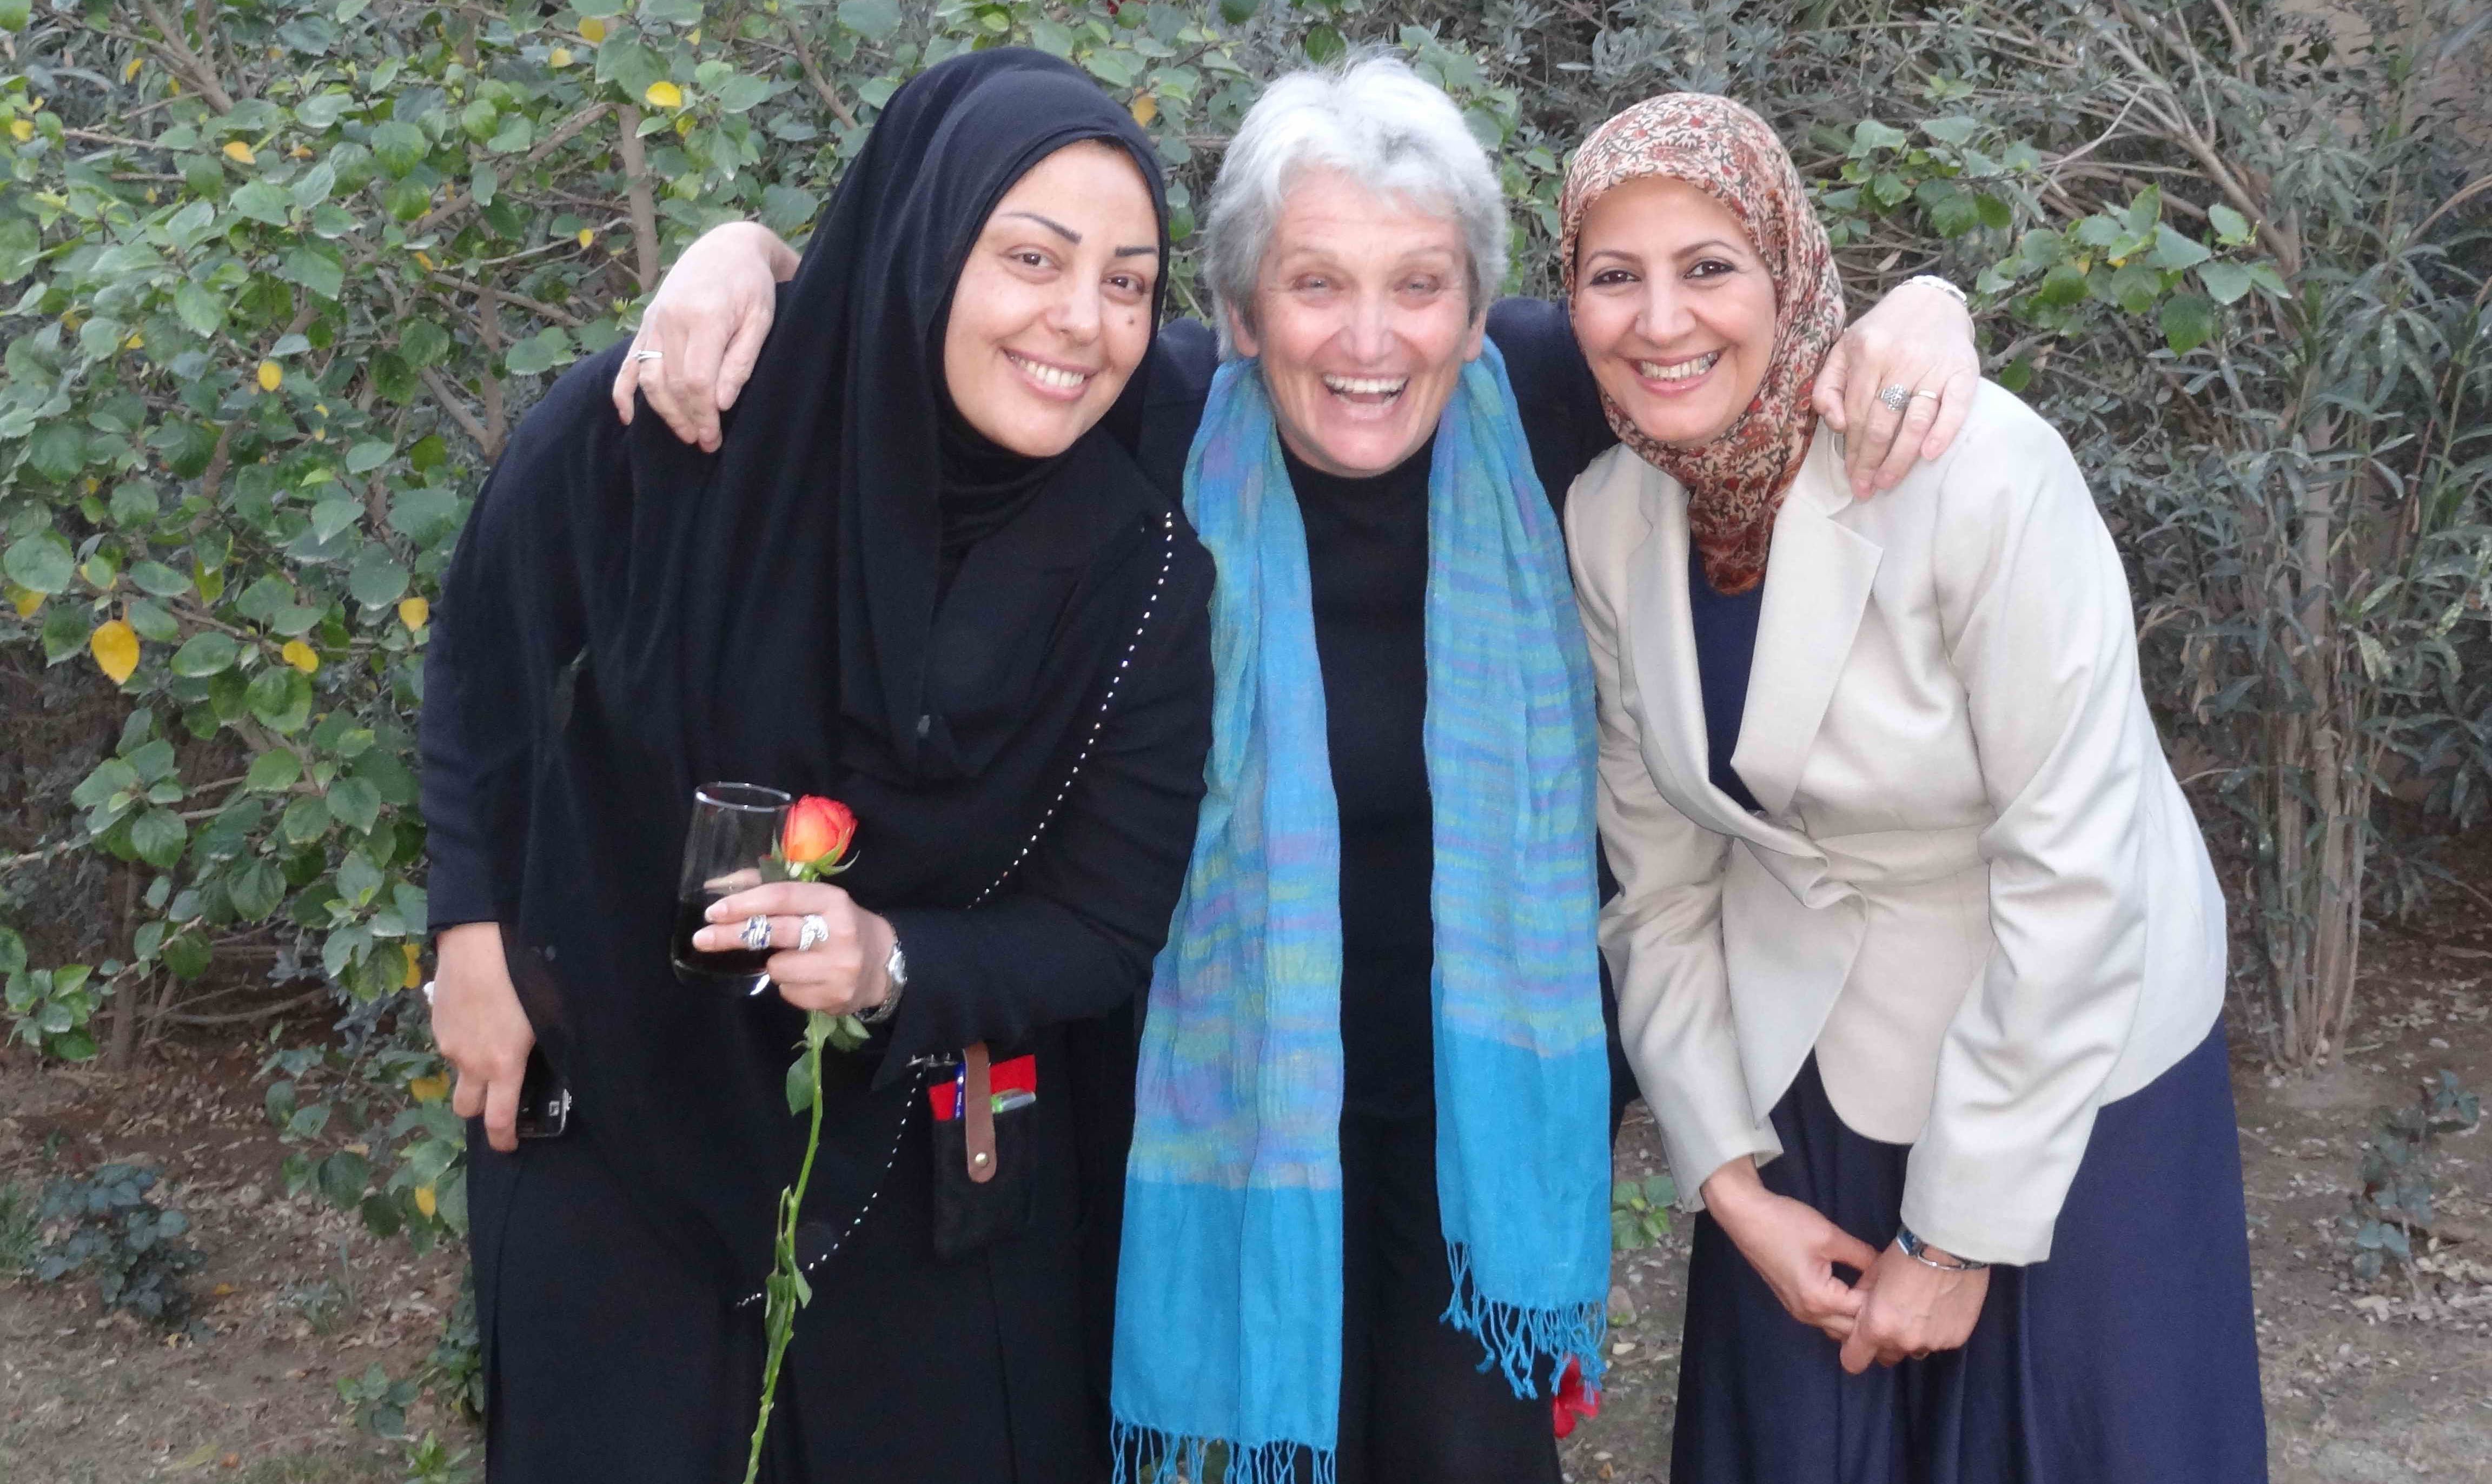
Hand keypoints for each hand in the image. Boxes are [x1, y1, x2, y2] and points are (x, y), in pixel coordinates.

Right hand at [430, 922, 535, 1153]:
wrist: (477, 941)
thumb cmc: (523, 976)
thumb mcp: (550, 1016)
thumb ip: (550, 1048)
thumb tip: (555, 1063)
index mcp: (502, 1065)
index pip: (498, 1119)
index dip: (503, 1139)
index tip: (508, 1145)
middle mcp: (469, 1061)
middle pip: (466, 1106)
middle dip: (480, 1108)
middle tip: (497, 1094)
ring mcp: (448, 1042)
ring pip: (459, 1069)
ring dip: (473, 1066)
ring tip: (494, 1037)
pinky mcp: (436, 1021)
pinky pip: (451, 1041)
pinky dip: (464, 1039)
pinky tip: (480, 1013)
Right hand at [611, 221, 798, 451]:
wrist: (725, 247)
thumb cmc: (751, 286)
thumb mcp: (760, 320)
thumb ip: (741, 361)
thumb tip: (722, 403)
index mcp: (704, 318)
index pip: (697, 381)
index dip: (704, 415)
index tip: (714, 439)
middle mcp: (671, 320)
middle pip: (672, 384)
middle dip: (687, 419)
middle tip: (705, 443)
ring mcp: (654, 321)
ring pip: (648, 377)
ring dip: (663, 411)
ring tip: (684, 433)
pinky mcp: (645, 323)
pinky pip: (627, 362)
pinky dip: (622, 391)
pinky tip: (627, 416)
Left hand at [696, 880, 896, 1017]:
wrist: (884, 964)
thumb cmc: (839, 925)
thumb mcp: (816, 900)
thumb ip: (772, 890)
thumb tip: (720, 886)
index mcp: (833, 901)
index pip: (782, 897)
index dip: (744, 903)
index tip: (713, 911)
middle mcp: (839, 933)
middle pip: (774, 931)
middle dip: (732, 935)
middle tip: (702, 938)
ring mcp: (839, 968)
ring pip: (778, 968)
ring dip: (774, 965)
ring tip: (794, 960)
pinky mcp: (835, 997)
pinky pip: (788, 993)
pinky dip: (789, 986)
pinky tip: (808, 978)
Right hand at [1701, 1157, 1881, 1342]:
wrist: (1746, 1216)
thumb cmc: (1786, 1224)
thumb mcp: (1830, 1236)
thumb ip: (1862, 1256)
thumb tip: (1885, 1268)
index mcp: (1819, 1300)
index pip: (1863, 1312)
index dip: (1884, 1300)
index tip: (1902, 1286)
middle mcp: (1808, 1314)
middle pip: (1852, 1331)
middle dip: (1874, 1319)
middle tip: (1896, 1300)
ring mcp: (1799, 1311)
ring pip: (1838, 1328)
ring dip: (1858, 1320)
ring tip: (1879, 1300)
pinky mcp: (1794, 1302)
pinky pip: (1826, 1319)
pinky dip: (1843, 1314)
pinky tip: (1857, 1296)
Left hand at [1814, 279, 1980, 498]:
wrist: (1932, 301)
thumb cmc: (1883, 332)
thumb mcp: (1844, 349)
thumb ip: (1828, 384)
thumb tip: (1833, 423)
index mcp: (1866, 352)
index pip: (1855, 413)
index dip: (1851, 448)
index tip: (1850, 475)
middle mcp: (1898, 358)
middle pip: (1881, 422)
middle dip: (1870, 461)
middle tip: (1865, 489)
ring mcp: (1932, 365)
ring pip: (1913, 420)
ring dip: (1900, 458)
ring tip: (1887, 482)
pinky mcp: (1963, 370)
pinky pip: (1953, 406)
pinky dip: (1942, 432)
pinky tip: (1930, 455)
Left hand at [1839, 1239, 1989, 1372]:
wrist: (1949, 1248)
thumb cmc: (1904, 1255)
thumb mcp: (1872, 1273)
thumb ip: (1861, 1299)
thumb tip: (1857, 1311)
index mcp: (1877, 1327)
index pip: (1854, 1361)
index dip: (1854, 1351)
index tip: (1859, 1340)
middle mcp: (1904, 1342)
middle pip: (1887, 1356)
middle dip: (1885, 1342)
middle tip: (1893, 1316)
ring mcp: (1932, 1344)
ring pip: (1915, 1350)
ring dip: (1912, 1337)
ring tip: (1920, 1309)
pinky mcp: (1956, 1339)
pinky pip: (1940, 1342)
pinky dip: (1937, 1330)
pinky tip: (1941, 1306)